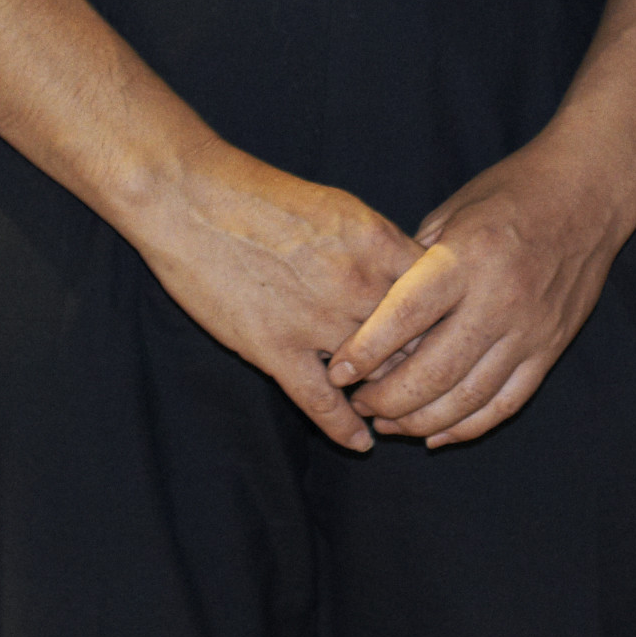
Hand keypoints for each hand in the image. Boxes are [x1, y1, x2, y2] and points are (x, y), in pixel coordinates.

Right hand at [129, 149, 423, 454]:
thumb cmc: (257, 194)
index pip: (438, 296)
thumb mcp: (338, 206)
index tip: (448, 339)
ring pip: (376, 377)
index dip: (448, 322)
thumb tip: (409, 278)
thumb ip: (377, 246)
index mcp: (376, 241)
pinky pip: (323, 404)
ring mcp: (318, 320)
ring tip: (396, 414)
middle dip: (425, 365)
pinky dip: (345, 428)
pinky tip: (360, 443)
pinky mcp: (276, 349)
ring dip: (386, 396)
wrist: (188, 198)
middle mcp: (357, 283)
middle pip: (416, 342)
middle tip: (430, 386)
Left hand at [330, 125, 635, 447]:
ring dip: (420, 421)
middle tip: (356, 403)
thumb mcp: (453, 210)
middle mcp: (499, 299)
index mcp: (466, 257)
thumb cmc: (511, 192)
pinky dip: (467, 427)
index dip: (366, 350)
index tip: (337, 372)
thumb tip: (376, 312)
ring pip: (467, 399)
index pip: (406, 316)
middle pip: (434, 371)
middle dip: (386, 399)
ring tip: (386, 423)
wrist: (589, 192)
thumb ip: (414, 261)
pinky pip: (505, 403)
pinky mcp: (550, 349)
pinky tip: (436, 434)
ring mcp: (529, 330)